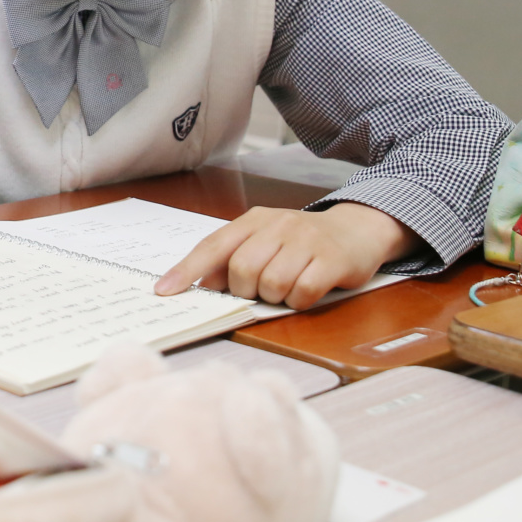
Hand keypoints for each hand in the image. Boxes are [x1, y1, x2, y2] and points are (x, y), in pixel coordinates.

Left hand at [152, 204, 417, 308]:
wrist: (358, 228)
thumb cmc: (302, 241)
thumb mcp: (265, 240)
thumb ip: (234, 257)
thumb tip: (204, 284)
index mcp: (253, 220)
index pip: (213, 246)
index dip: (187, 270)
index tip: (163, 291)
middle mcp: (277, 225)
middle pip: (241, 270)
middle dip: (246, 290)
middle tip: (262, 289)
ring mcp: (306, 240)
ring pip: (271, 284)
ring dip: (275, 297)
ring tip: (287, 287)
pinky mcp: (331, 260)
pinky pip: (302, 292)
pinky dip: (299, 301)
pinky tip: (306, 290)